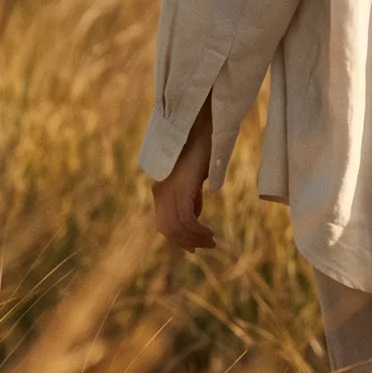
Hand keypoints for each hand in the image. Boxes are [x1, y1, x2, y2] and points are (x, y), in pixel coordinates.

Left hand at [151, 99, 216, 250]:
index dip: (177, 238)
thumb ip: (191, 195)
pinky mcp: (180, 186)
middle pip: (167, 228)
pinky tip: (209, 232)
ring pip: (176, 226)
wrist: (203, 125)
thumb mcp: (194, 176)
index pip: (163, 222)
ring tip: (211, 240)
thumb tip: (194, 216)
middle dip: (186, 241)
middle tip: (206, 245)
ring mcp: (168, 188)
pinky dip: (198, 230)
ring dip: (195, 238)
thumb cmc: (202, 147)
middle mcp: (160, 190)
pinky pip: (185, 218)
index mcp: (161, 188)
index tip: (193, 247)